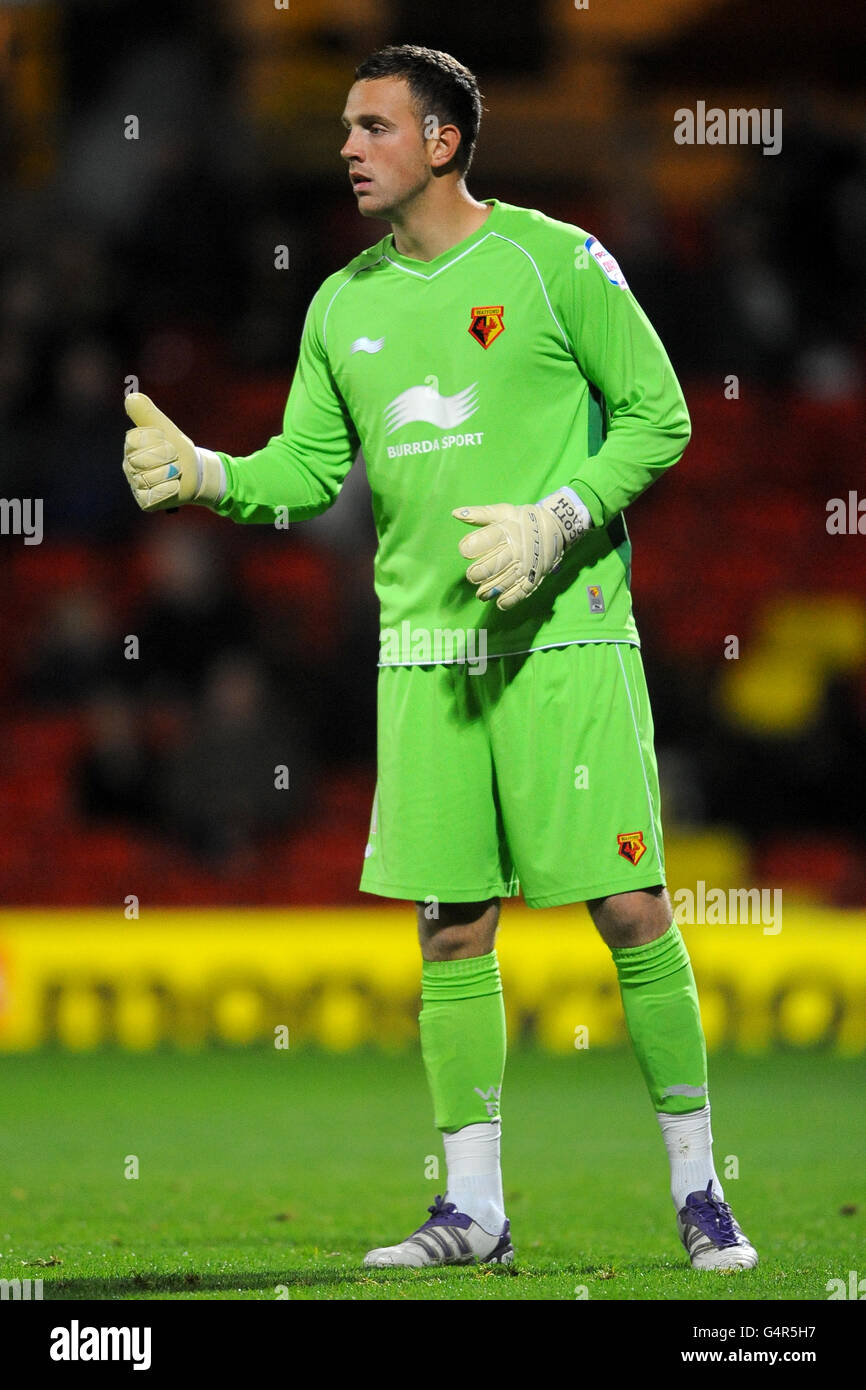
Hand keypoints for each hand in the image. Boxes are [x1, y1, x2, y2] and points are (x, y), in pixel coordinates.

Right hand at [123, 393, 222, 511]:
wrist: (196, 474)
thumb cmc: (179, 449)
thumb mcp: (166, 429)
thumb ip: (148, 414)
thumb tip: (132, 397)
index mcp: (131, 446)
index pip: (136, 440)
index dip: (157, 440)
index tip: (168, 442)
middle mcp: (129, 465)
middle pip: (142, 461)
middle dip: (167, 457)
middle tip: (175, 459)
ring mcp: (136, 485)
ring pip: (148, 479)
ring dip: (170, 474)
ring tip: (175, 473)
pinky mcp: (145, 502)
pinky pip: (154, 496)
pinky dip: (169, 490)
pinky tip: (174, 486)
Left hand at [453, 492, 584, 610]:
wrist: (555, 527)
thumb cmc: (522, 520)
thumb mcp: (503, 512)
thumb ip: (479, 515)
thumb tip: (455, 514)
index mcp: (506, 531)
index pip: (483, 541)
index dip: (469, 547)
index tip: (465, 550)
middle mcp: (516, 549)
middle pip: (489, 567)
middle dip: (476, 574)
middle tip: (472, 575)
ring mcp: (526, 566)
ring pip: (502, 583)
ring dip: (487, 591)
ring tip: (481, 593)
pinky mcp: (534, 578)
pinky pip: (520, 593)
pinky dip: (508, 600)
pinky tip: (499, 602)